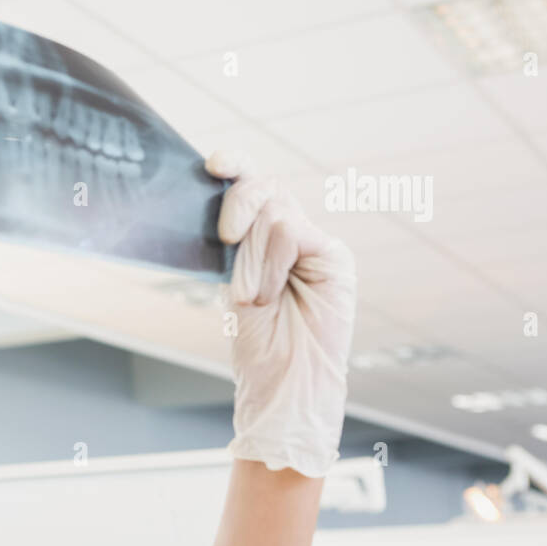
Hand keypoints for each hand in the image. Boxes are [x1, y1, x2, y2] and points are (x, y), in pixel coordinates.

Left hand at [205, 150, 357, 477]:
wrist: (283, 381)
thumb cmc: (255, 340)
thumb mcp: (233, 280)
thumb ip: (236, 240)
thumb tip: (220, 195)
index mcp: (261, 236)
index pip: (251, 183)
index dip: (235, 165)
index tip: (211, 164)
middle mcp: (291, 233)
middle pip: (263, 186)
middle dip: (236, 205)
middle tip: (227, 238)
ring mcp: (315, 243)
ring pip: (275, 210)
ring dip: (254, 257)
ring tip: (256, 296)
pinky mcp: (335, 255)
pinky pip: (292, 232)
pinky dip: (272, 264)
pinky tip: (272, 294)